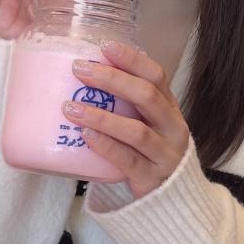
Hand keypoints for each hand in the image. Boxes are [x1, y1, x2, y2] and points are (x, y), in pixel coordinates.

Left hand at [63, 41, 190, 198]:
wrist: (170, 198)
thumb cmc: (148, 153)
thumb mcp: (146, 123)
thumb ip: (126, 103)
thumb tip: (83, 72)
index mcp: (170, 108)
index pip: (156, 75)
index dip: (132, 59)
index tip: (105, 45)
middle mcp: (172, 127)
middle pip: (147, 96)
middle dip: (112, 80)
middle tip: (80, 70)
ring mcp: (165, 154)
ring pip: (136, 131)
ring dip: (101, 116)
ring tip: (71, 108)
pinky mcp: (152, 178)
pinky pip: (127, 160)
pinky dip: (105, 145)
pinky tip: (86, 135)